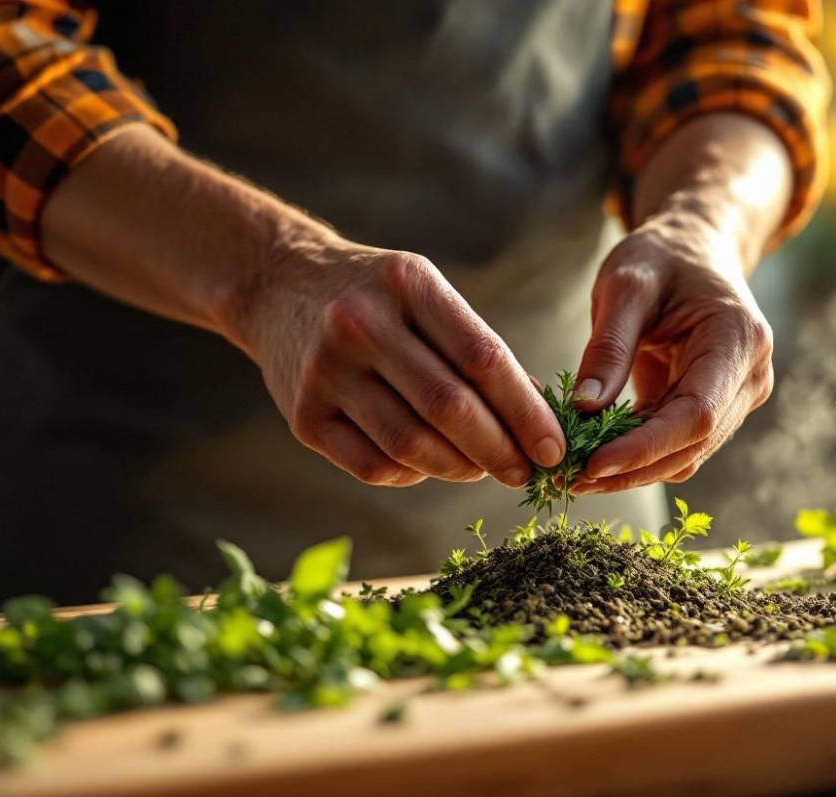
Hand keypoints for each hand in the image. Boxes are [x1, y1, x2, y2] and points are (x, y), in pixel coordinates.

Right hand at [233, 239, 564, 486]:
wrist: (280, 286)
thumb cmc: (377, 297)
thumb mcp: (426, 294)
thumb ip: (478, 348)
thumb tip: (538, 416)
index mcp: (408, 284)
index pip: (483, 359)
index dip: (527, 412)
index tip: (554, 447)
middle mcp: (361, 324)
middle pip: (449, 407)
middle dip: (501, 450)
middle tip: (527, 473)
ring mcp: (325, 371)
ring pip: (412, 444)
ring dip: (462, 468)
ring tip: (485, 470)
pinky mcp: (303, 416)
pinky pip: (375, 466)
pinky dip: (416, 474)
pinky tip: (432, 464)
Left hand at [571, 209, 773, 493]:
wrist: (694, 249)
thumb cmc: (660, 257)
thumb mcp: (625, 284)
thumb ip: (608, 346)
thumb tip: (583, 408)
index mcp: (738, 339)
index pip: (696, 414)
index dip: (646, 447)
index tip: (592, 464)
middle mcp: (750, 376)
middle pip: (692, 444)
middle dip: (632, 468)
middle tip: (569, 478)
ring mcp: (738, 397)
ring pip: (686, 455)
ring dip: (632, 471)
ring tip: (574, 474)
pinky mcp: (717, 408)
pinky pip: (678, 445)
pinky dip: (637, 456)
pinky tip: (595, 456)